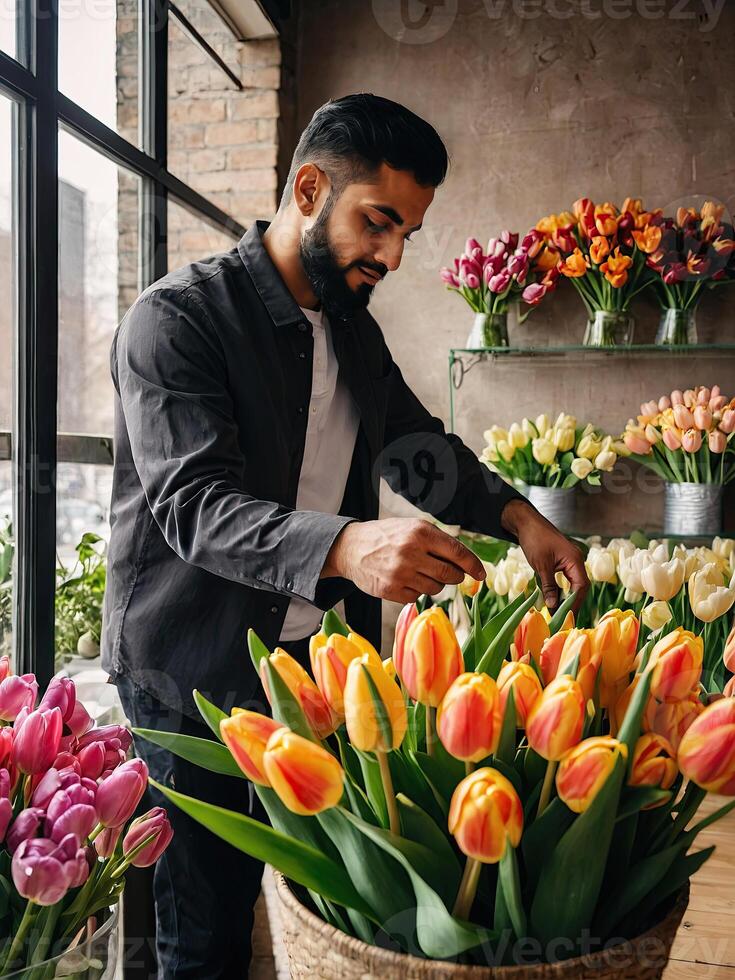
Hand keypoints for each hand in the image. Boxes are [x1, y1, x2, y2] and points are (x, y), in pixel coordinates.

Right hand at [322, 518, 485, 603]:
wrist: (351, 548)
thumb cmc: (388, 536)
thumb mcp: (413, 528)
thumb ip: (439, 542)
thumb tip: (468, 564)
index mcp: (420, 533)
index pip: (457, 553)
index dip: (473, 566)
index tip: (481, 574)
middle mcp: (411, 552)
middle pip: (450, 574)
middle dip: (455, 576)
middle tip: (451, 573)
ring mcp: (400, 573)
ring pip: (436, 588)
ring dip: (435, 583)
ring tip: (420, 572)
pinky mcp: (391, 590)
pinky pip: (418, 597)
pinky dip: (417, 590)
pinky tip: (405, 579)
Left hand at [501, 499, 588, 611]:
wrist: (526, 523)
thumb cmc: (534, 539)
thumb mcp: (541, 565)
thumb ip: (549, 586)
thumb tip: (553, 606)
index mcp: (575, 560)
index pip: (581, 586)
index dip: (575, 603)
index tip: (567, 616)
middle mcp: (576, 560)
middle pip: (580, 587)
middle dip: (572, 603)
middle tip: (563, 619)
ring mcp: (570, 560)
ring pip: (573, 584)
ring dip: (566, 598)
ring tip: (558, 613)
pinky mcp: (562, 561)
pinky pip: (566, 579)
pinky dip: (561, 590)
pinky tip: (555, 600)